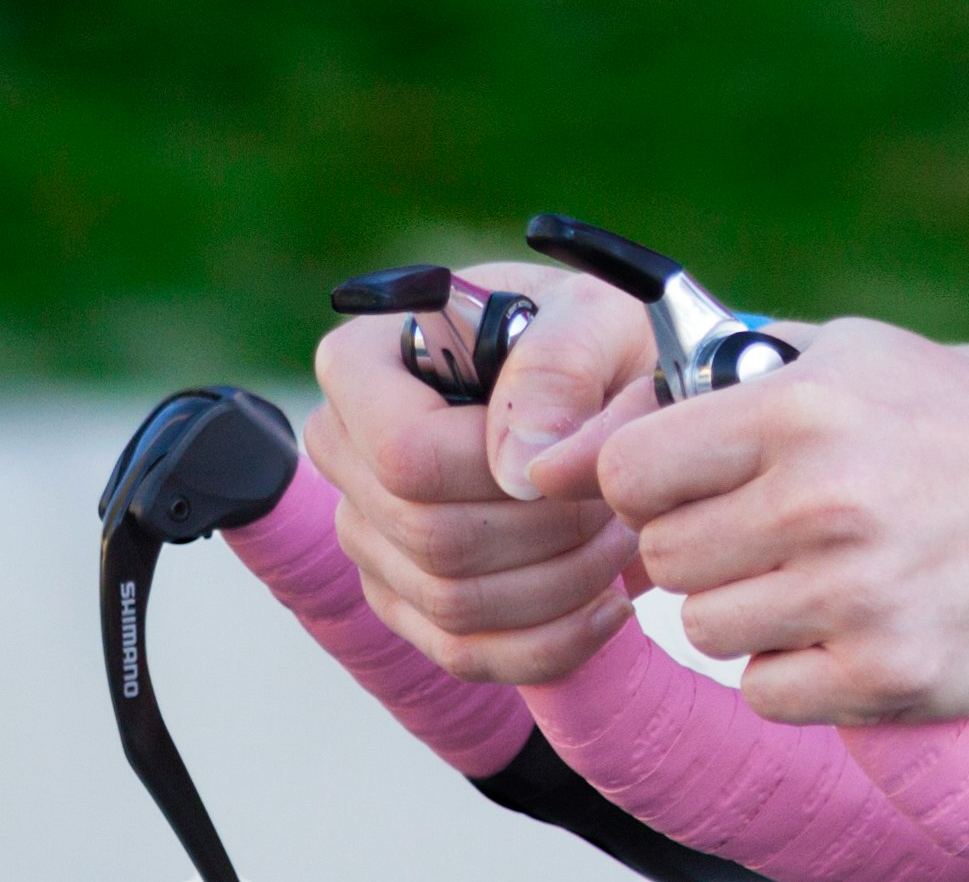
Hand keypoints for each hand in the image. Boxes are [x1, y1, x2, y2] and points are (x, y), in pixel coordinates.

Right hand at [307, 261, 656, 683]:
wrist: (608, 388)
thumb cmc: (593, 340)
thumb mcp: (597, 317)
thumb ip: (561, 370)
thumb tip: (525, 468)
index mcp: (365, 364)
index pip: (406, 454)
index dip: (499, 470)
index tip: (570, 453)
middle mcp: (346, 452)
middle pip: (432, 535)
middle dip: (551, 526)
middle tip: (620, 493)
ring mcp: (368, 531)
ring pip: (452, 602)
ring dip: (564, 579)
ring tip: (623, 529)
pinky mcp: (404, 596)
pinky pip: (463, 652)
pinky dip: (552, 642)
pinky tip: (610, 601)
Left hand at [595, 319, 968, 725]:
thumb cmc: (955, 420)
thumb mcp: (856, 358)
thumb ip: (724, 379)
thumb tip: (578, 438)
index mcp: (805, 410)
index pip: (629, 472)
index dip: (651, 484)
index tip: (694, 487)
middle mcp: (826, 501)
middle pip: (663, 559)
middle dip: (710, 546)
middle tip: (779, 530)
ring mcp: (857, 595)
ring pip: (708, 629)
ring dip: (754, 608)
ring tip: (829, 572)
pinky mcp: (887, 673)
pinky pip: (765, 692)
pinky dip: (798, 668)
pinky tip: (854, 623)